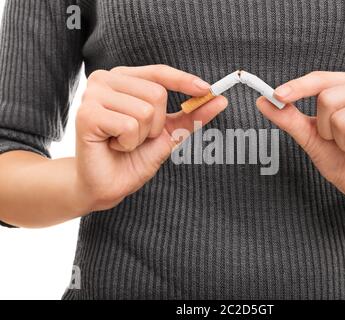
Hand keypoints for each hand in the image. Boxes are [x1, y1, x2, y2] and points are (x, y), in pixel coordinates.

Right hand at [76, 65, 227, 210]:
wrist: (107, 184)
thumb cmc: (133, 156)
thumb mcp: (168, 133)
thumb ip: (190, 115)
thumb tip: (220, 99)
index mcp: (123, 79)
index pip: (159, 72)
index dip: (184, 81)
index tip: (207, 90)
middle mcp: (105, 79)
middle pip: (157, 93)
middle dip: (156, 125)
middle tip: (136, 137)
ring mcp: (93, 95)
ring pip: (145, 111)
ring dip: (141, 136)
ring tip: (123, 142)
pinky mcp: (86, 114)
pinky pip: (129, 125)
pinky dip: (128, 143)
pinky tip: (112, 145)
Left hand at [257, 71, 344, 212]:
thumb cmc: (343, 157)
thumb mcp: (311, 137)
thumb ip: (290, 118)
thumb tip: (263, 100)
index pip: (320, 79)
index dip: (298, 87)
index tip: (276, 95)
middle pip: (327, 99)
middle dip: (325, 129)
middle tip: (341, 140)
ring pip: (341, 119)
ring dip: (341, 142)